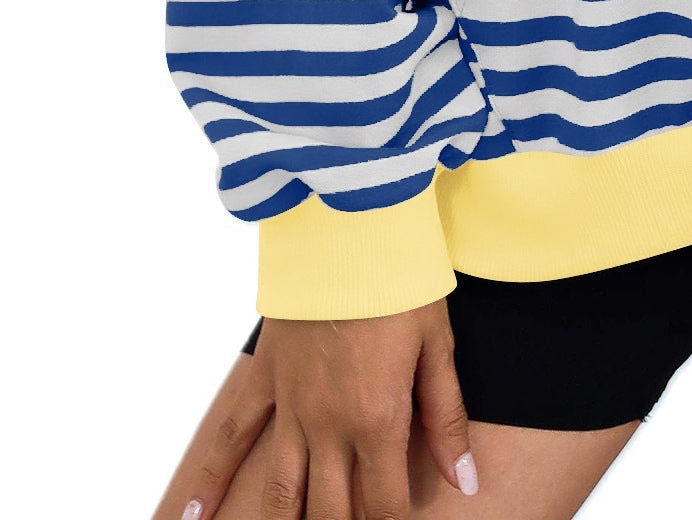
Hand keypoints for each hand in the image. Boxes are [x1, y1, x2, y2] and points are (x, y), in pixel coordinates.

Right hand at [179, 302, 477, 519]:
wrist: (349, 230)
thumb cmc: (402, 284)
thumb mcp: (438, 348)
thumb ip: (446, 420)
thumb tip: (465, 482)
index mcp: (378, 421)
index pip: (383, 507)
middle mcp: (328, 426)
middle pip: (330, 512)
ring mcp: (291, 407)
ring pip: (281, 492)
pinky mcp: (266, 380)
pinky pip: (232, 439)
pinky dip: (212, 481)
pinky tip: (196, 517)